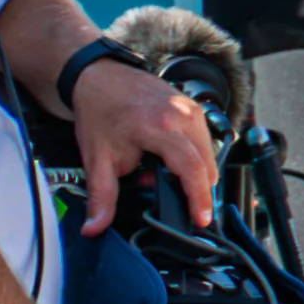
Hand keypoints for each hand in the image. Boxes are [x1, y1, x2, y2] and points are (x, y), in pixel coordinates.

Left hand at [66, 55, 221, 232]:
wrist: (99, 77)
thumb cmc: (100, 112)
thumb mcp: (97, 158)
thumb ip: (101, 196)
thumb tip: (94, 227)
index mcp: (160, 126)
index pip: (191, 167)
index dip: (199, 197)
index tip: (201, 218)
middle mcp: (182, 115)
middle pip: (205, 165)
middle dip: (192, 187)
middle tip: (165, 192)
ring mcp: (192, 108)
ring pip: (208, 154)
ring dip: (192, 171)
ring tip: (159, 171)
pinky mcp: (194, 107)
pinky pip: (204, 140)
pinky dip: (191, 155)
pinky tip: (167, 156)